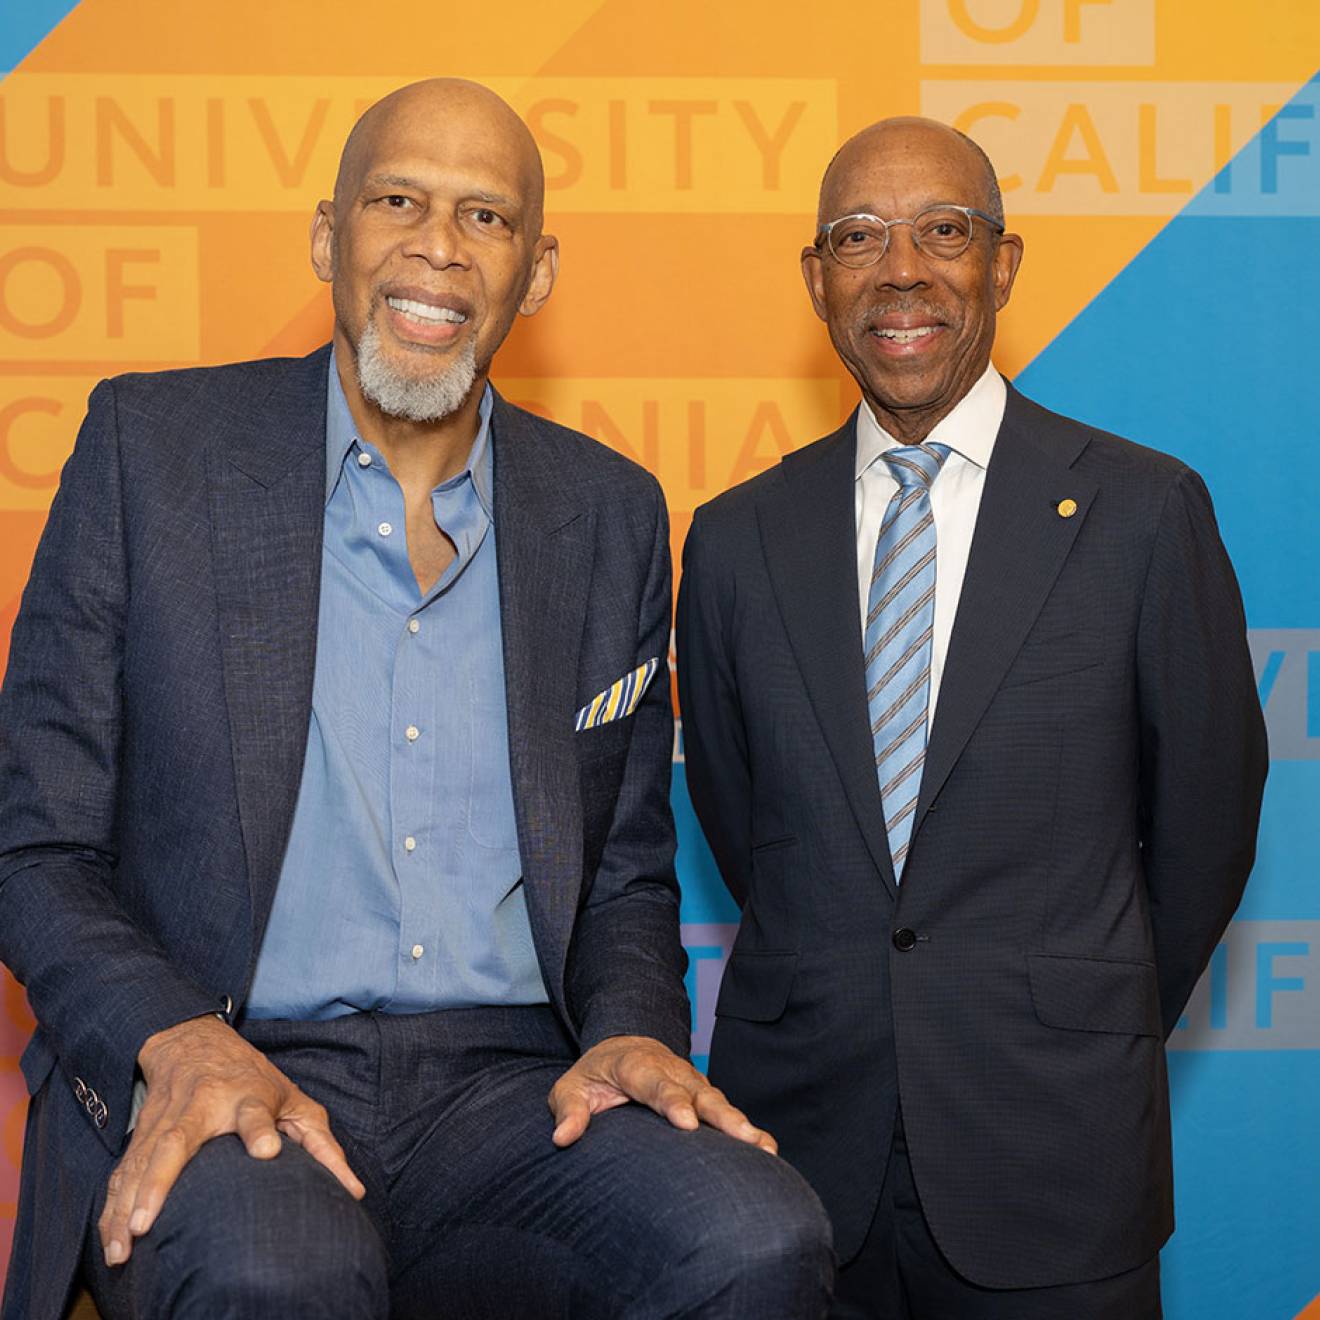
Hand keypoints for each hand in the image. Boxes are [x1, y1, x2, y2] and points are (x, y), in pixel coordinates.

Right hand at [99, 1014, 363, 1267]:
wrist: (192, 1039)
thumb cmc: (255, 1079)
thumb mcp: (294, 1102)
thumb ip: (322, 1146)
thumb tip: (353, 1192)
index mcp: (248, 1095)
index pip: (255, 1111)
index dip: (260, 1129)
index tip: (266, 1150)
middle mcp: (204, 1104)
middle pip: (179, 1139)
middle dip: (161, 1180)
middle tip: (146, 1223)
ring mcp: (167, 1116)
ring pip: (141, 1159)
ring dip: (127, 1204)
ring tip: (121, 1248)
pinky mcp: (142, 1130)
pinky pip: (123, 1170)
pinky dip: (112, 1205)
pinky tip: (109, 1239)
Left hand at [547, 1035, 776, 1153]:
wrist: (624, 1047)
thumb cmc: (595, 1075)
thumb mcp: (571, 1086)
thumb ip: (569, 1109)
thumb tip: (562, 1138)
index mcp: (638, 1065)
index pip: (656, 1084)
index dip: (673, 1102)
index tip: (688, 1124)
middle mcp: (673, 1071)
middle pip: (699, 1093)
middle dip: (722, 1116)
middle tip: (743, 1138)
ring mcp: (693, 1082)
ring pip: (719, 1103)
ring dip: (742, 1125)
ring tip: (765, 1149)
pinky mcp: (705, 1096)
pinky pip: (726, 1113)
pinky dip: (747, 1130)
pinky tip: (768, 1152)